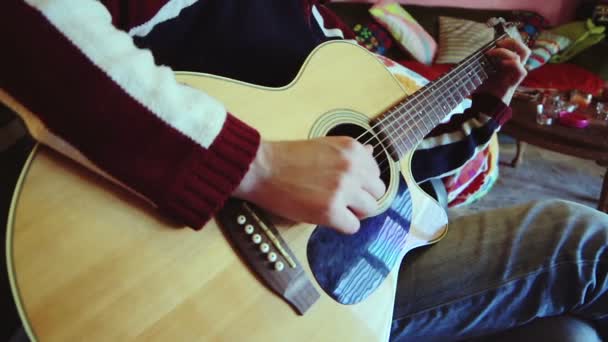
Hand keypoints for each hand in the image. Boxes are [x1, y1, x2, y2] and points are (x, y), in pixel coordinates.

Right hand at [234, 137, 385, 233]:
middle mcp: (352, 166)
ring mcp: (343, 189)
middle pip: (377, 192)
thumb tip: (372, 151)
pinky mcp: (330, 210)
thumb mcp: (324, 146)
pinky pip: (353, 227)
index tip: (346, 186)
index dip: (362, 183)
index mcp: (352, 148)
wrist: (261, 168)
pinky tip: (325, 216)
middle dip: (362, 198)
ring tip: (332, 207)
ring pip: (369, 210)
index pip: (376, 172)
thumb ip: (350, 153)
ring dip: (353, 212)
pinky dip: (341, 226)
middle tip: (341, 200)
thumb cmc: (287, 158)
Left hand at [477, 37, 530, 104]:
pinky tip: (502, 64)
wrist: (485, 105)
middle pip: (524, 49)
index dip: (508, 41)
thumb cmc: (483, 88)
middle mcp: (514, 66)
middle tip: (499, 43)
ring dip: (507, 51)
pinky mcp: (515, 81)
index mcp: (507, 63)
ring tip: (492, 52)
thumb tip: (467, 56)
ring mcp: (516, 73)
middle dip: (513, 41)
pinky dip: (513, 63)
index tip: (494, 41)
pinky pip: (521, 69)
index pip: (515, 47)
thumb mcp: (479, 72)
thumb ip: (478, 63)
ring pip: (524, 54)